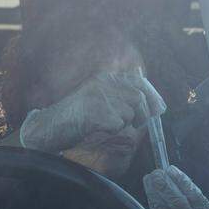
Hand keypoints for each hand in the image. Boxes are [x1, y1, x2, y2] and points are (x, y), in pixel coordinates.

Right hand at [19, 71, 165, 153]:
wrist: (48, 127)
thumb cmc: (76, 118)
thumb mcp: (100, 100)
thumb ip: (123, 98)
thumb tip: (156, 105)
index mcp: (105, 78)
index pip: (139, 81)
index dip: (153, 96)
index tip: (160, 109)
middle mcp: (103, 83)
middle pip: (138, 97)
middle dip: (143, 113)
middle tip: (138, 124)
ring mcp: (98, 96)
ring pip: (130, 112)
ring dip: (125, 123)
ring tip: (108, 124)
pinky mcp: (95, 112)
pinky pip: (118, 124)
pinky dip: (112, 130)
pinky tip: (99, 128)